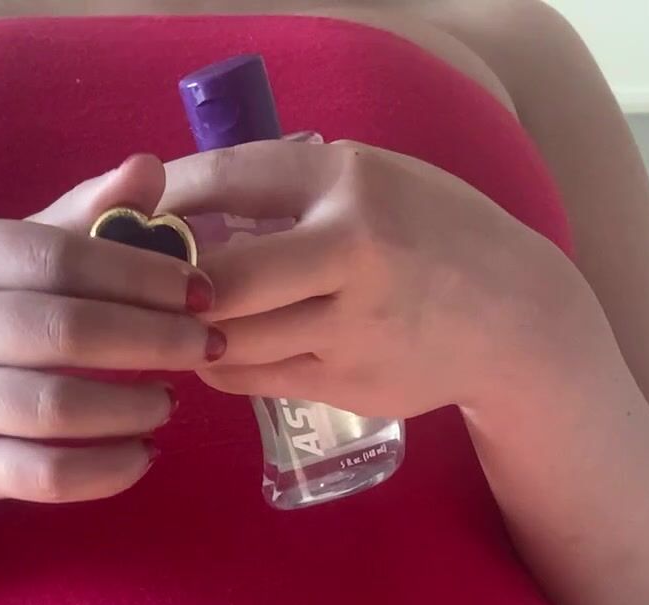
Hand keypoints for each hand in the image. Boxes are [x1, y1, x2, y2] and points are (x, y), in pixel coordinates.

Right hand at [0, 155, 220, 505]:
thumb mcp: (20, 258)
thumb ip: (85, 216)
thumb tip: (149, 169)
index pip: (60, 257)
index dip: (140, 274)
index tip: (201, 290)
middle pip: (61, 331)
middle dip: (149, 339)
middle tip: (204, 345)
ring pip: (54, 407)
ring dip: (130, 406)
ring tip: (172, 401)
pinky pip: (46, 476)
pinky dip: (107, 471)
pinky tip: (145, 455)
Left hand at [160, 140, 550, 420]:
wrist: (512, 319)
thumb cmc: (434, 237)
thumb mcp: (379, 180)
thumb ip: (299, 188)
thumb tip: (195, 201)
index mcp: (349, 182)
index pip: (228, 180)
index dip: (168, 199)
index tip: (137, 211)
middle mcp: (349, 250)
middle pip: (217, 276)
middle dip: (167, 283)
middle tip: (143, 282)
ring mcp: (348, 325)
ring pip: (227, 337)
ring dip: (187, 331)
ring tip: (176, 318)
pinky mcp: (345, 381)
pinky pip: (252, 377)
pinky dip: (220, 363)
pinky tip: (216, 348)